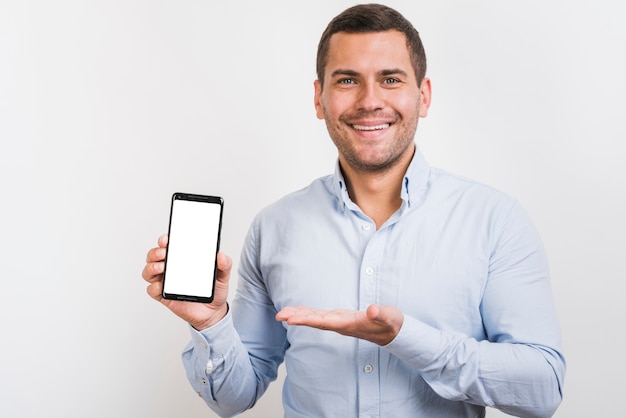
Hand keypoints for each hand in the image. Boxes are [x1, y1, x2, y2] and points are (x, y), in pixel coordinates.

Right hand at [142, 234, 231, 330]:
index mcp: (182, 259)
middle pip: (154, 256)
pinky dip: (154, 286)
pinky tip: (161, 285)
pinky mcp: (164, 296)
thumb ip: (225, 265)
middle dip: (155, 252)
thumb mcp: (222, 276)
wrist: (213, 312)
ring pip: (149, 271)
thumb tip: (221, 255)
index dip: (164, 240)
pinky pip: (152, 290)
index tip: (167, 239)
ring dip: (151, 267)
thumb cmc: (214, 290)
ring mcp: (166, 282)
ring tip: (162, 267)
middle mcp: (171, 269)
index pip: (168, 245)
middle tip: (164, 253)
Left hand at [276, 304, 403, 345]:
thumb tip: (373, 310)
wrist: (394, 332)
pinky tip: (298, 311)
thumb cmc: (391, 324)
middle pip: (315, 322)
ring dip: (298, 316)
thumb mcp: (389, 317)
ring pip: (315, 319)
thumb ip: (381, 314)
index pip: (324, 322)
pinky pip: (319, 316)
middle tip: (279, 316)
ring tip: (281, 313)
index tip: (291, 320)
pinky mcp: (340, 318)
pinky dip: (307, 313)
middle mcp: (340, 324)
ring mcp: (339, 322)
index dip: (307, 320)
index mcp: (349, 324)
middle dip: (297, 318)